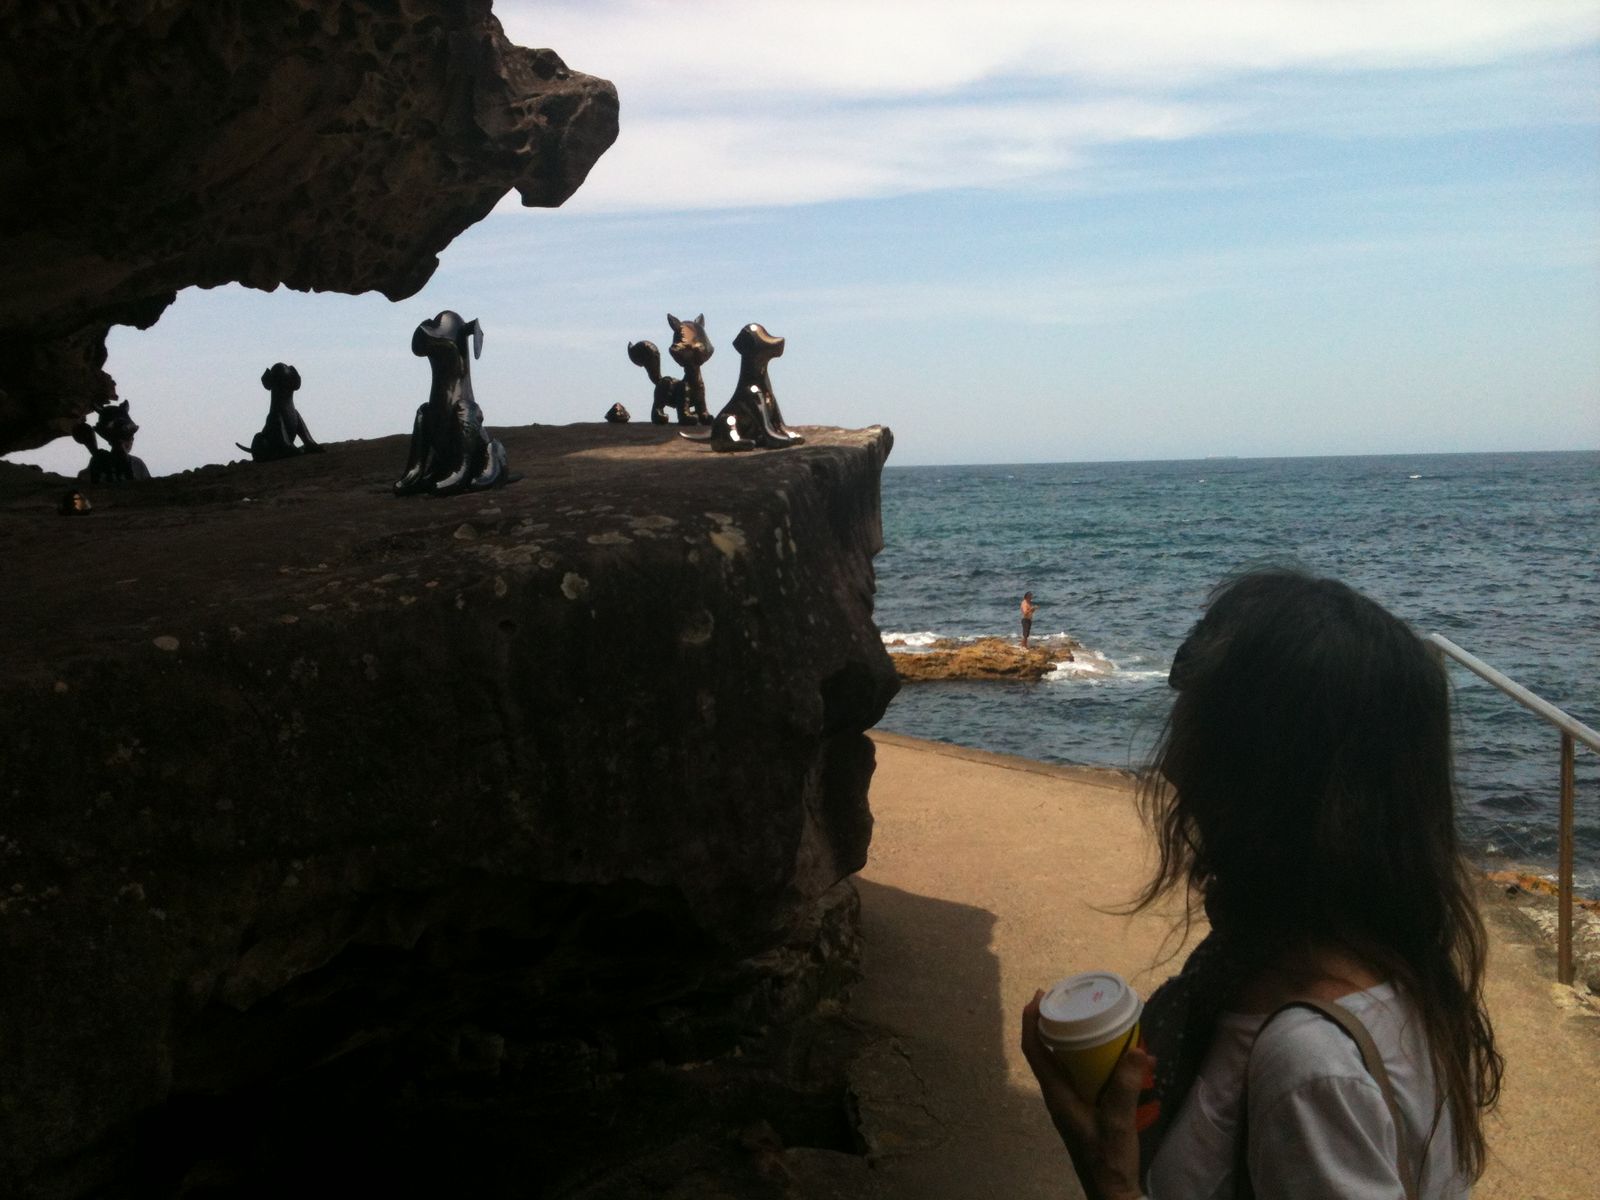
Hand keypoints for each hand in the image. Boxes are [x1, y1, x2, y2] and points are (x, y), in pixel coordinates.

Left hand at [1020, 991, 1151, 1199]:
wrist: (1112, 1193)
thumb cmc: (1108, 1159)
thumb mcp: (1119, 1121)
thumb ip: (1125, 1086)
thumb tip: (1136, 1048)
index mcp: (1057, 1095)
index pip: (1033, 1050)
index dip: (1031, 1020)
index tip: (1040, 995)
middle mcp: (1059, 1095)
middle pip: (1049, 1051)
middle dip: (1060, 1024)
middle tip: (1078, 1003)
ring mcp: (1072, 1103)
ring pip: (1070, 1063)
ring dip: (1084, 1043)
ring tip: (1107, 1025)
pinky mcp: (1086, 1110)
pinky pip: (1087, 1077)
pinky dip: (1101, 1063)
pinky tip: (1130, 1062)